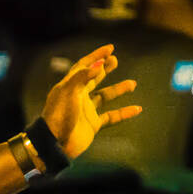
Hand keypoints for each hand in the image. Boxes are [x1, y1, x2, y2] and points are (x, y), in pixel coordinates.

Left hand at [39, 44, 142, 161]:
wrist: (54, 145)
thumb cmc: (58, 117)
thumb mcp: (68, 92)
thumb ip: (83, 76)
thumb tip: (100, 63)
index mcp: (70, 87)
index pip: (83, 66)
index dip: (96, 56)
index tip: (110, 48)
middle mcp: (78, 97)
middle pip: (93, 78)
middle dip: (105, 68)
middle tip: (115, 60)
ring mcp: (86, 111)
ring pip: (105, 96)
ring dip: (118, 89)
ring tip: (133, 84)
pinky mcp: (92, 125)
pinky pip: (111, 117)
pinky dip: (124, 113)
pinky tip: (137, 109)